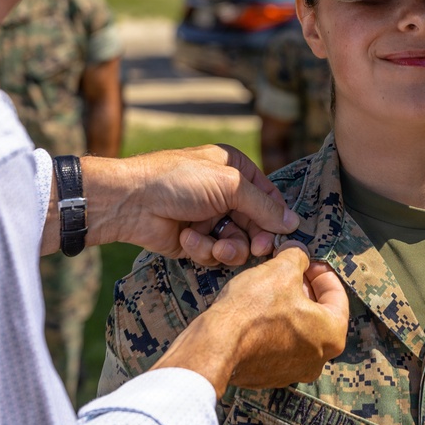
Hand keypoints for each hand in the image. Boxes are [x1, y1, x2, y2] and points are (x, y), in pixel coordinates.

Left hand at [44, 145, 299, 264]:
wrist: (130, 202)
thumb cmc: (179, 181)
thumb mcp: (229, 185)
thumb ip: (263, 206)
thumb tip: (293, 223)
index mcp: (235, 170)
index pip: (269, 197)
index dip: (276, 218)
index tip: (283, 235)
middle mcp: (224, 193)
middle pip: (256, 224)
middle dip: (254, 238)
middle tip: (257, 249)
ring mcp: (209, 218)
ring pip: (237, 243)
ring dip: (229, 248)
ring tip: (217, 247)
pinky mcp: (195, 241)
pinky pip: (214, 254)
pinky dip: (204, 250)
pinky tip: (189, 241)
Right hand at [152, 247, 349, 396]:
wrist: (216, 345)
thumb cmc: (254, 308)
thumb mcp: (281, 269)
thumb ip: (297, 257)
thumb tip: (299, 253)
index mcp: (331, 335)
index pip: (337, 296)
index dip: (321, 272)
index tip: (308, 261)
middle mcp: (318, 359)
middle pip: (318, 314)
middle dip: (304, 288)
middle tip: (288, 270)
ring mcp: (292, 371)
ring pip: (297, 330)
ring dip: (288, 307)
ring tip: (270, 287)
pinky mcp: (268, 376)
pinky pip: (277, 345)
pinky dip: (272, 327)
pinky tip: (256, 310)